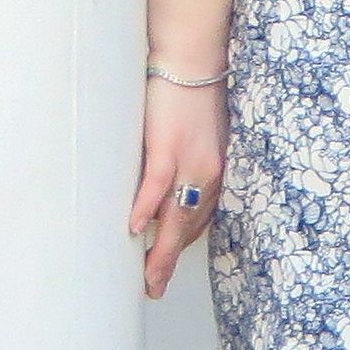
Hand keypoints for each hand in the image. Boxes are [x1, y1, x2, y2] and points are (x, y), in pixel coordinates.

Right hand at [129, 78, 225, 298]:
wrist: (192, 59)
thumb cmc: (191, 96)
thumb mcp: (199, 136)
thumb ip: (187, 162)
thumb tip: (167, 182)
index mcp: (215, 170)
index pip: (200, 219)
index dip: (181, 246)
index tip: (165, 267)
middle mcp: (209, 172)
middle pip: (187, 227)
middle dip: (169, 262)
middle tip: (154, 289)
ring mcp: (189, 160)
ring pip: (175, 216)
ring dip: (159, 251)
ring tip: (146, 278)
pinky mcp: (167, 146)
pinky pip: (157, 185)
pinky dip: (145, 208)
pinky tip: (135, 229)